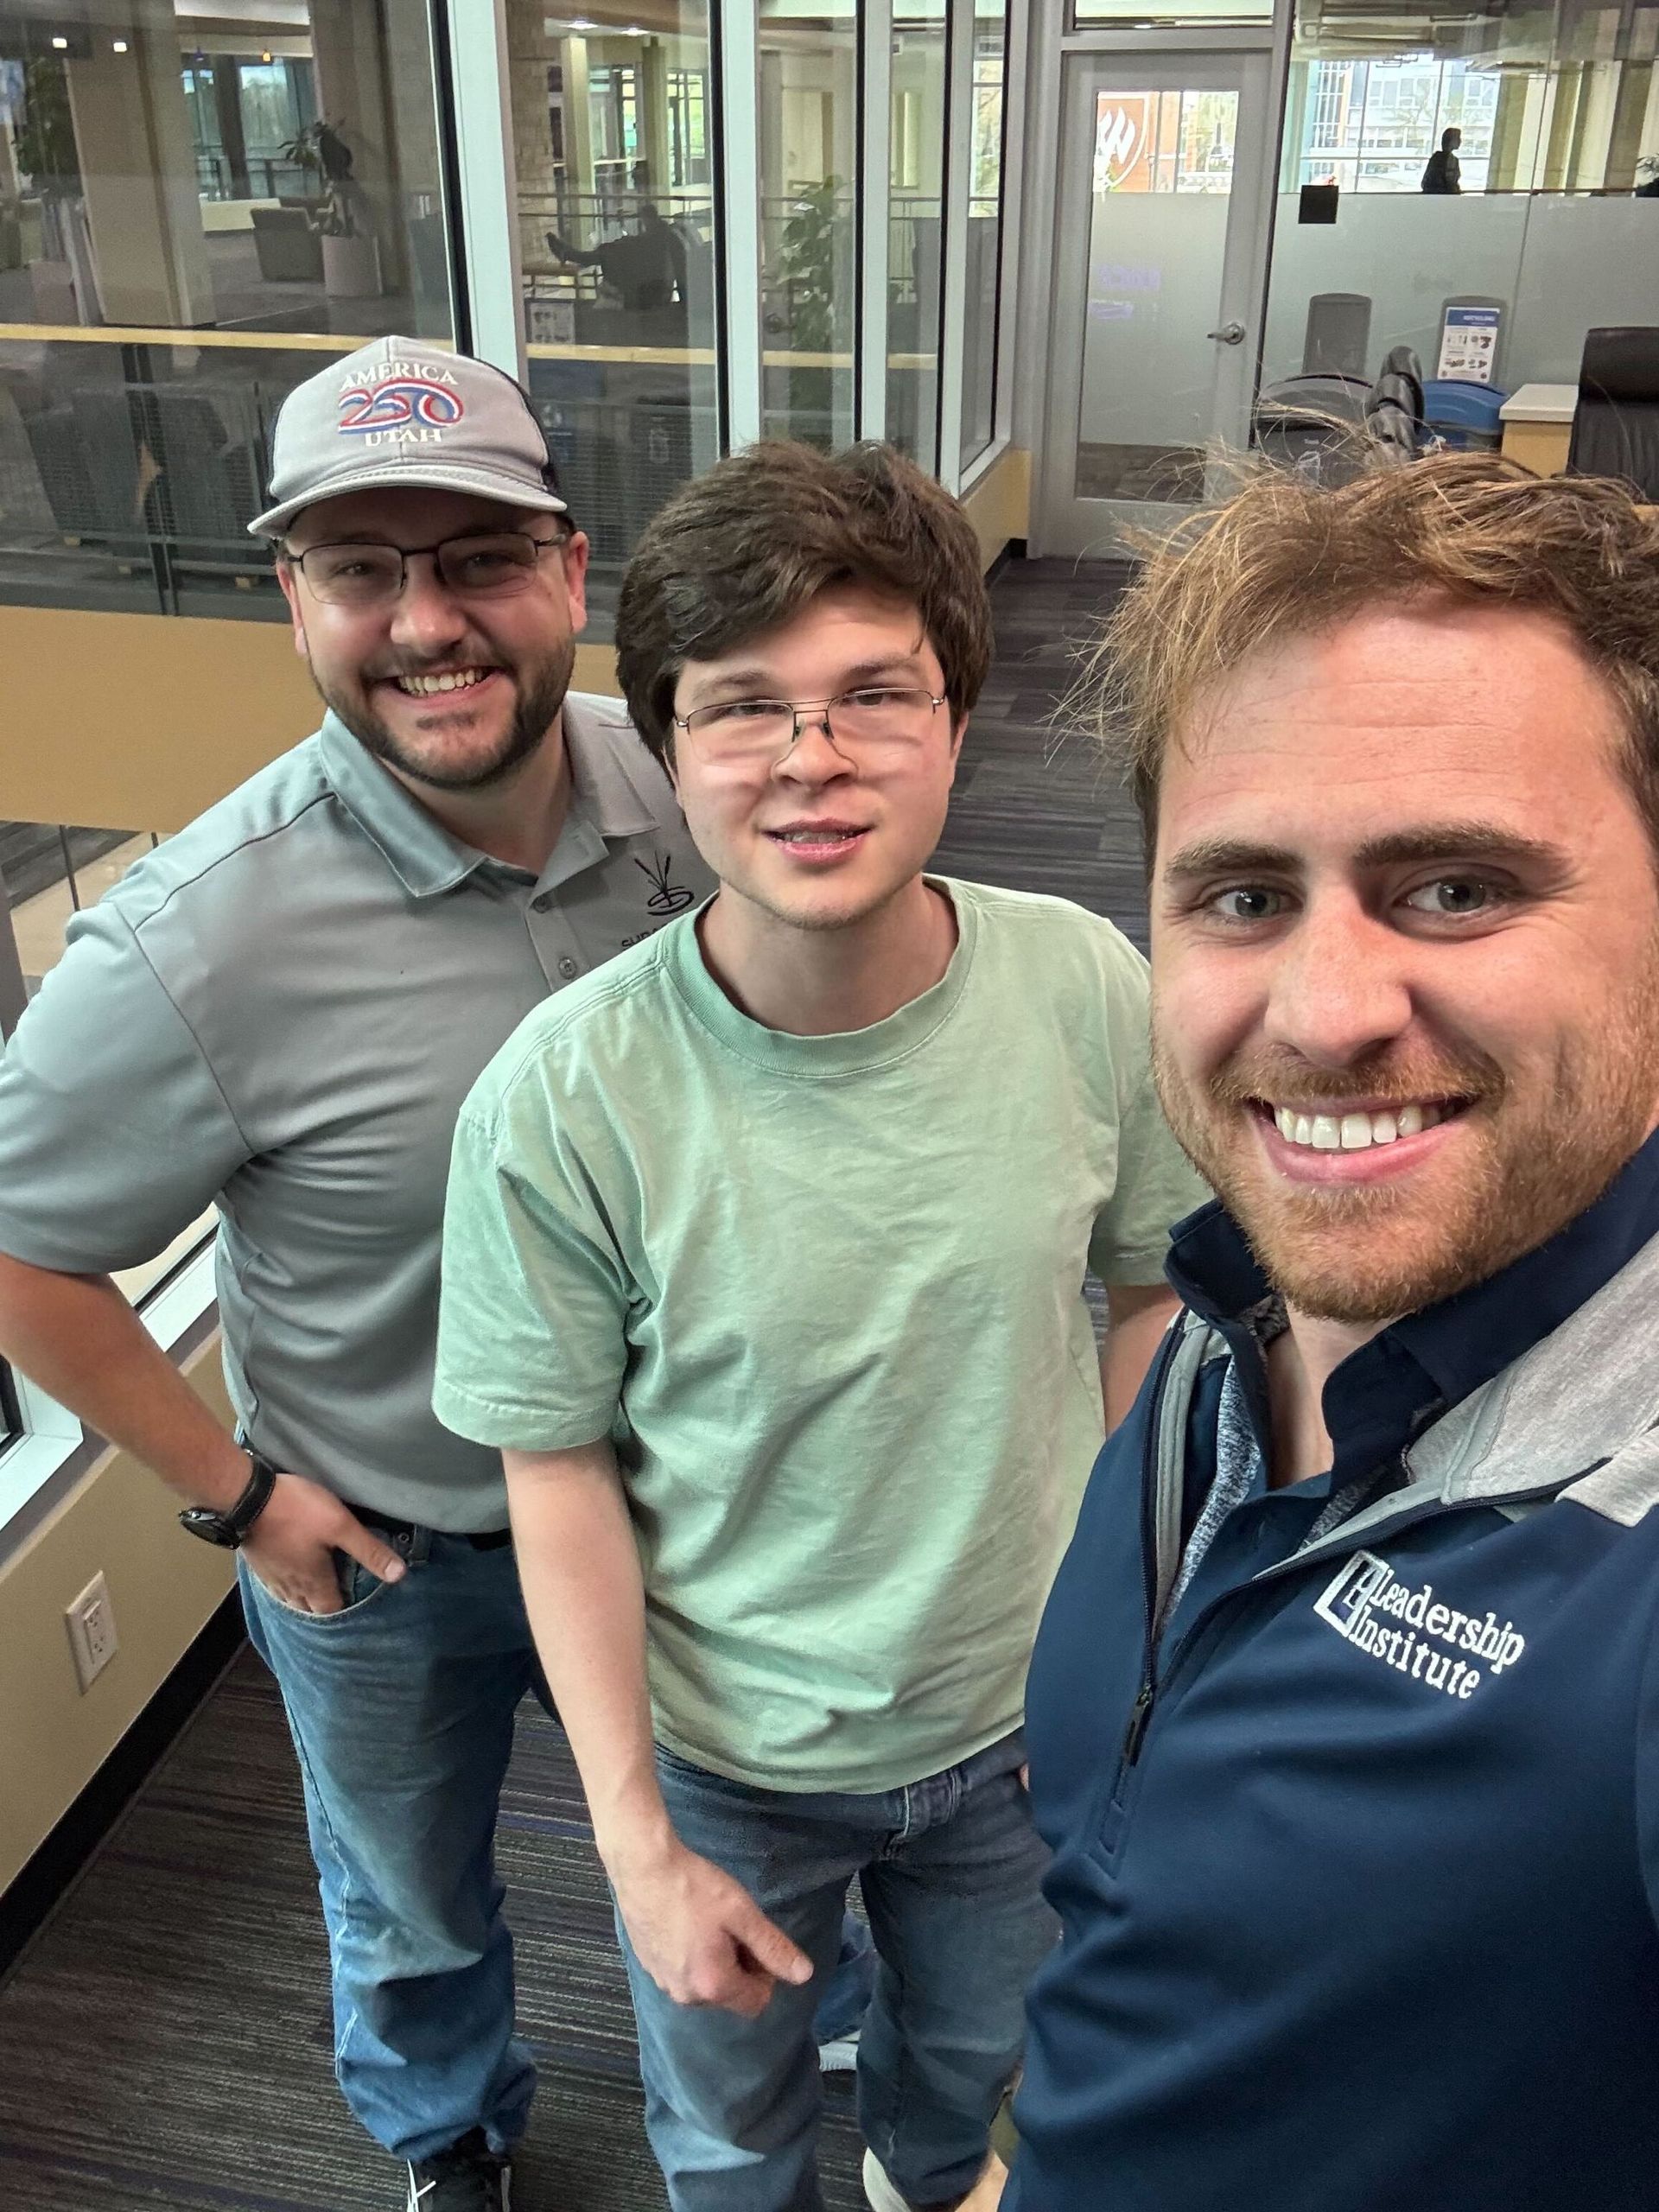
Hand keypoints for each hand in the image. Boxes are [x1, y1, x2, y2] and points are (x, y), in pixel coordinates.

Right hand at [240, 1471, 406, 1615]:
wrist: (245, 1498)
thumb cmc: (296, 1511)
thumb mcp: (340, 1526)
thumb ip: (368, 1550)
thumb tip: (399, 1575)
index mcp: (313, 1582)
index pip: (331, 1610)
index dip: (345, 1610)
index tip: (357, 1603)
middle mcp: (290, 1587)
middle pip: (309, 1608)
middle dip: (324, 1607)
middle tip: (340, 1598)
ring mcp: (270, 1576)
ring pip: (290, 1599)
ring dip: (304, 1600)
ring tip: (317, 1593)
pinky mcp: (257, 1562)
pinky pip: (274, 1585)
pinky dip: (286, 1587)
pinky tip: (289, 1577)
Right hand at [611, 1835, 812, 2017]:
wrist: (642, 1867)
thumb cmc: (694, 1888)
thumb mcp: (742, 1914)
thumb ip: (774, 1948)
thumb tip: (805, 1976)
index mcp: (713, 1986)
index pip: (757, 2002)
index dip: (765, 1973)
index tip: (754, 1940)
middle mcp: (686, 1996)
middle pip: (730, 1995)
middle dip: (739, 1967)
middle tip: (732, 1927)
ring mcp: (662, 1983)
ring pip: (706, 1986)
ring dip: (716, 1963)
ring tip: (707, 1923)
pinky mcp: (648, 1968)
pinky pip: (683, 1974)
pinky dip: (692, 1958)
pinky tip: (686, 1923)